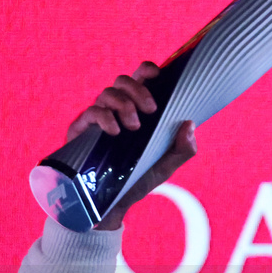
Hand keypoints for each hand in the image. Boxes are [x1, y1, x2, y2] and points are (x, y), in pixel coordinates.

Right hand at [64, 61, 197, 230]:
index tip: (157, 74)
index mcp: (138, 110)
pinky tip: (115, 132)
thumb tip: (190, 124)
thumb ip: (183, 148)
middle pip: (123, 80)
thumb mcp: (167, 165)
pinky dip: (104, 117)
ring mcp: (98, 118)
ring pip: (107, 93)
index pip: (140, 78)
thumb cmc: (141, 179)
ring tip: (134, 128)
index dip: (147, 70)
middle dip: (138, 90)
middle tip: (151, 110)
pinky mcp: (82, 130)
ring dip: (124, 105)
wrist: (113, 202)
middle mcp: (117, 109)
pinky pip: (91, 112)